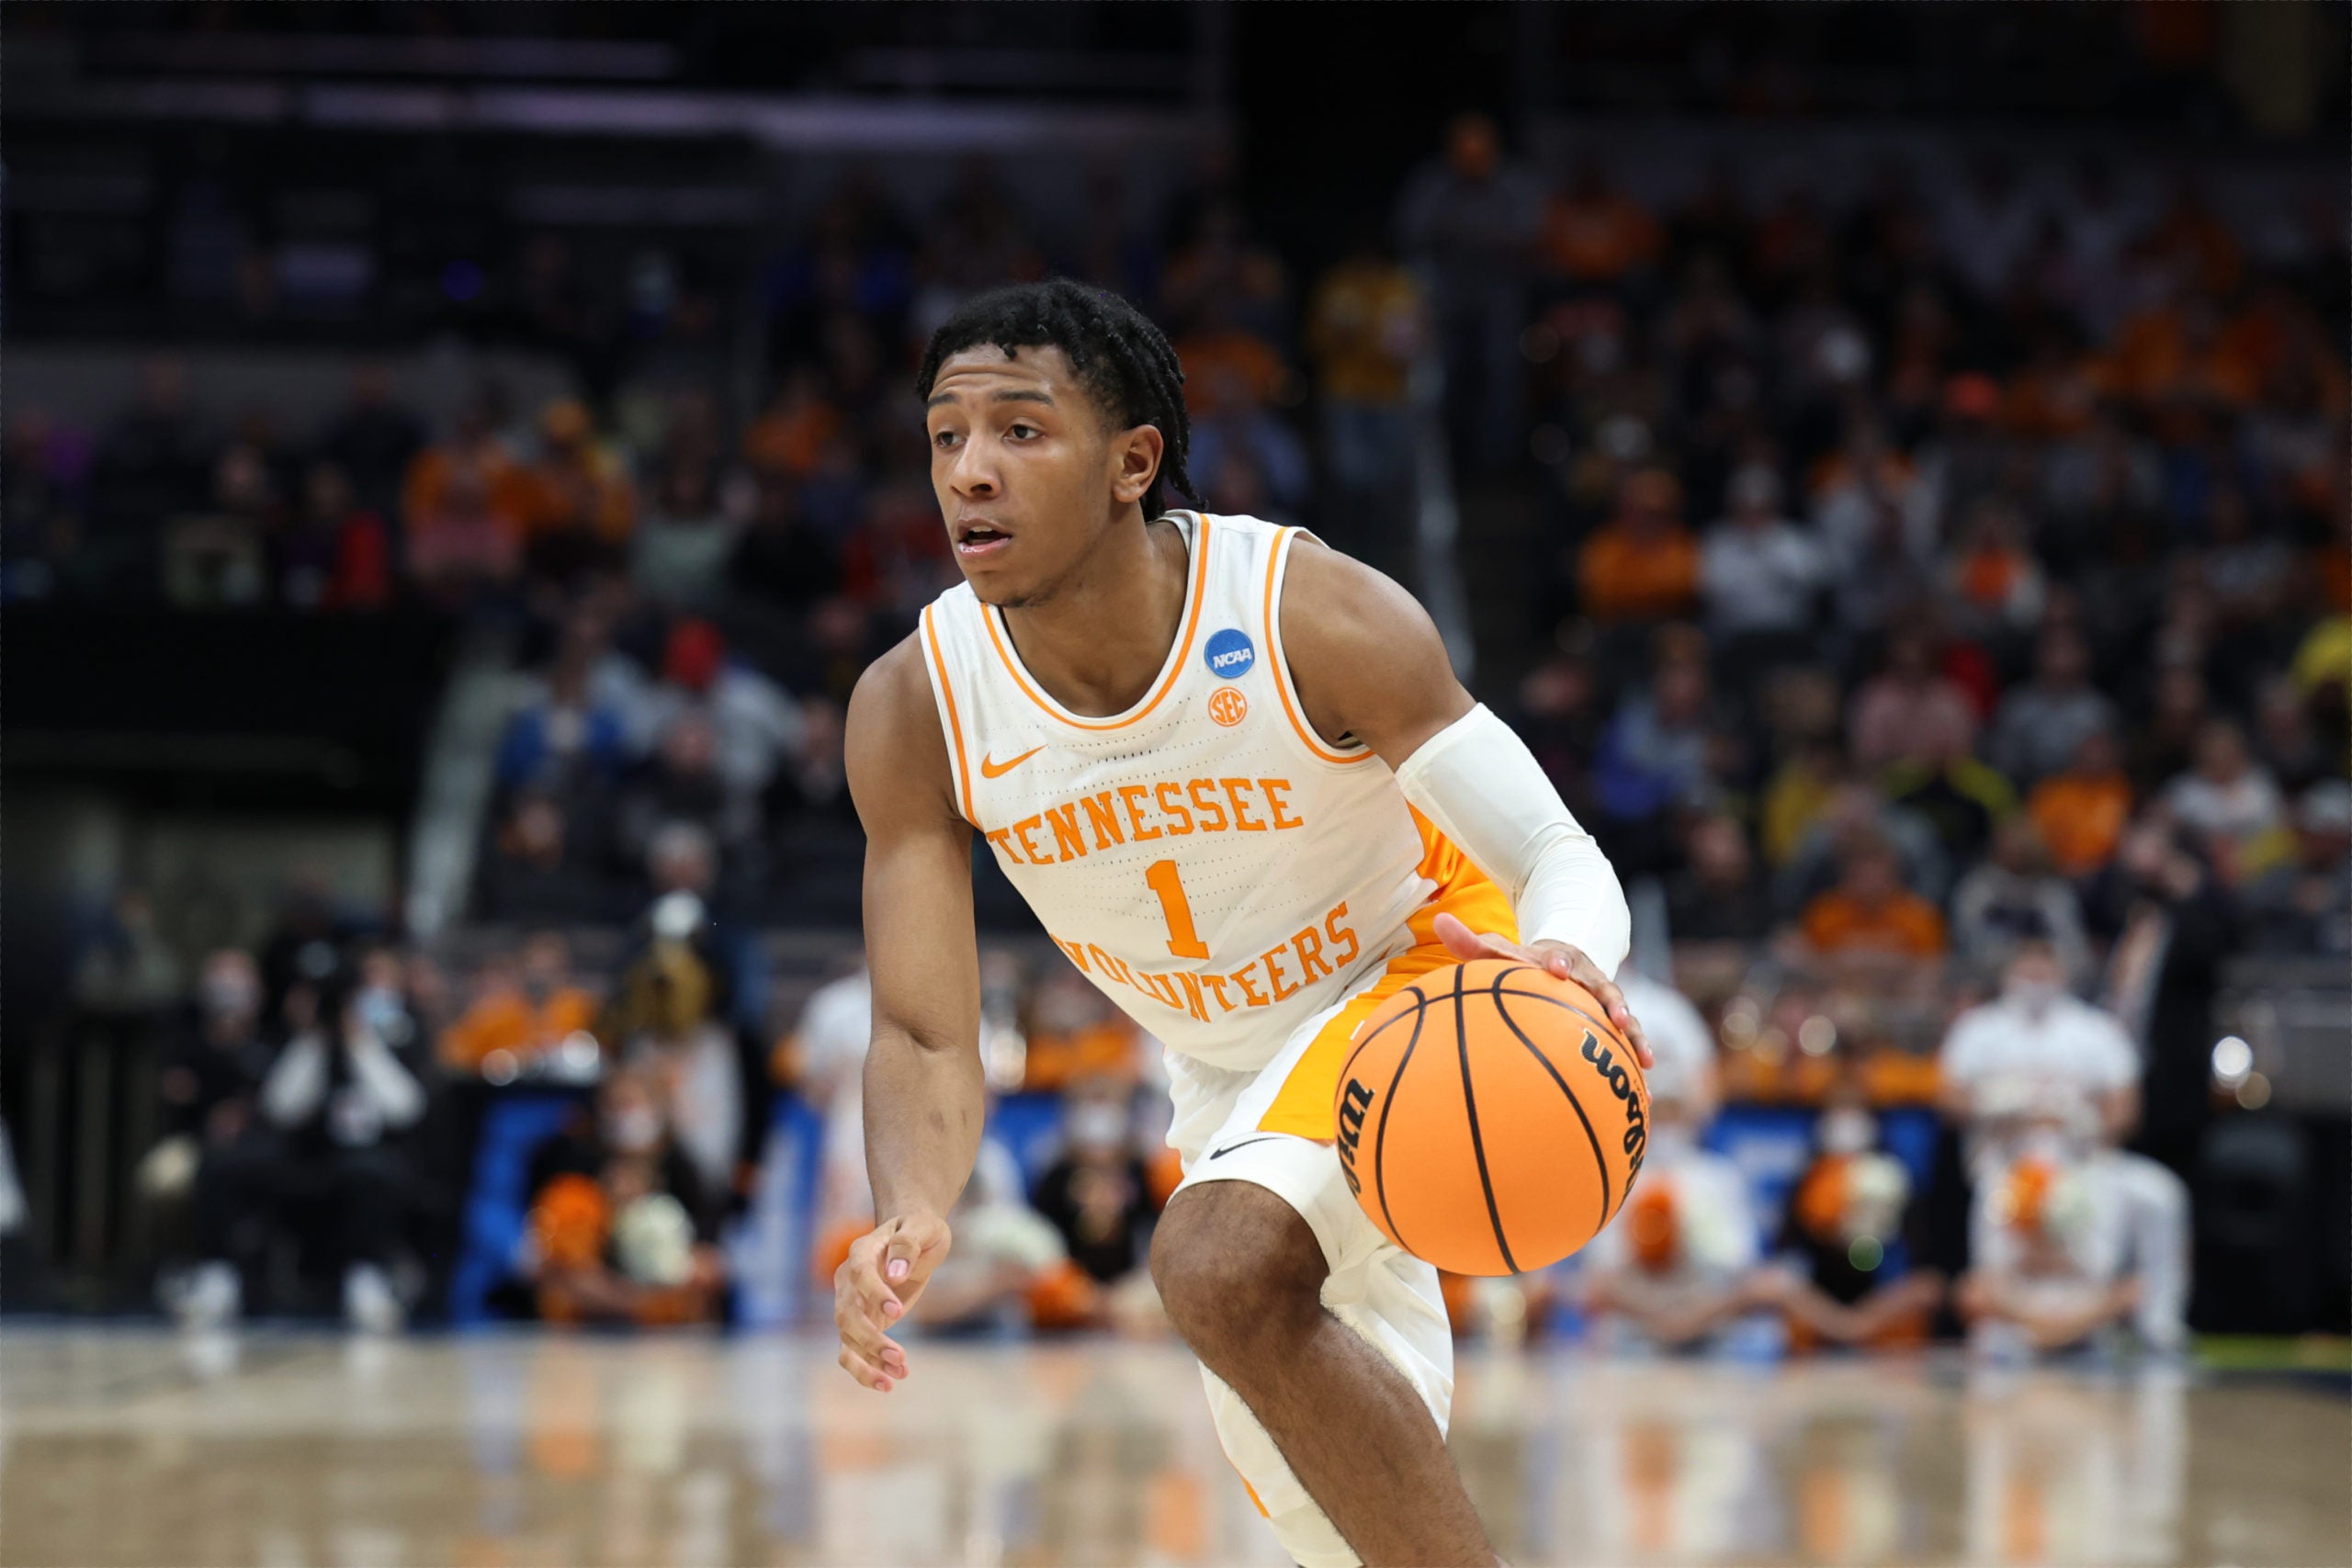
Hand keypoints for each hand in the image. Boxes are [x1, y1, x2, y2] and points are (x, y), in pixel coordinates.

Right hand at [833, 1210, 951, 1392]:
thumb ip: (907, 1246)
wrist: (914, 1238)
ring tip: (899, 1376)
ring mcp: (851, 1303)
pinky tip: (890, 1382)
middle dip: (870, 1339)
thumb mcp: (924, 1228)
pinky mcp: (861, 1323)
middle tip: (900, 1358)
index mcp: (863, 1251)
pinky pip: (852, 1351)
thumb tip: (894, 1274)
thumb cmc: (920, 1229)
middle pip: (846, 1314)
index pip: (860, 1274)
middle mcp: (848, 1280)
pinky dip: (866, 1369)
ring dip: (869, 1361)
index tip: (898, 1312)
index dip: (874, 1294)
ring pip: (846, 1339)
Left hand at [1433, 911, 1652, 1069]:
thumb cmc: (1523, 964)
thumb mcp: (1499, 953)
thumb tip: (1438, 921)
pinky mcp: (1614, 1023)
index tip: (1554, 968)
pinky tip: (1645, 1097)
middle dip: (1613, 1001)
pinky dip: (1636, 1065)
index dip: (1557, 961)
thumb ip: (1470, 945)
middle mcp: (1589, 979)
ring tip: (1646, 1060)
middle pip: (1606, 988)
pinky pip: (1628, 1045)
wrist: (1560, 961)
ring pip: (1626, 1018)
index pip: (1560, 957)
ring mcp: (1606, 1001)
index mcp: (1561, 960)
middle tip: (1620, 1016)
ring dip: (1636, 1037)